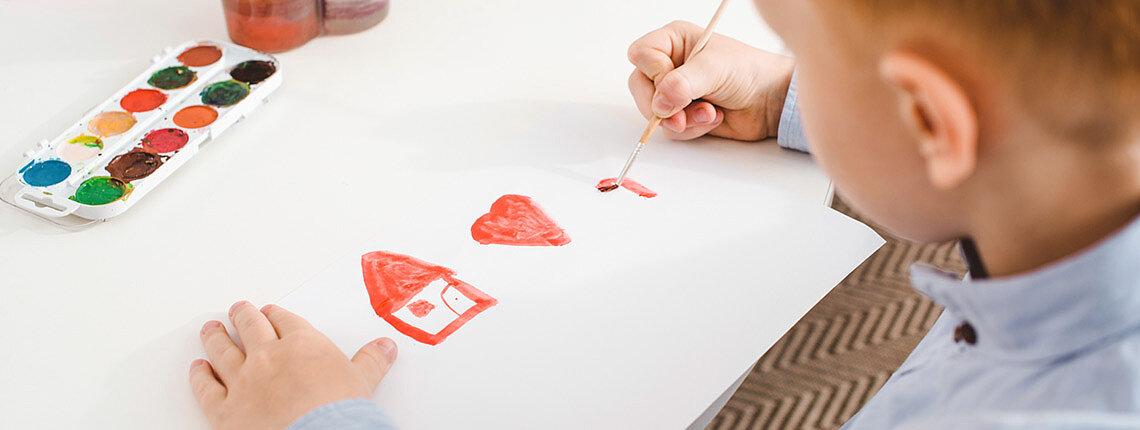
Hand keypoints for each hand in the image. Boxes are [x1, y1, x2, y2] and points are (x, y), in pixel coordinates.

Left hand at [190, 302, 397, 429]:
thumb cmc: (340, 413)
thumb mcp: (362, 382)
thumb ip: (371, 362)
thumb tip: (385, 347)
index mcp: (303, 344)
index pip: (287, 321)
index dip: (277, 315)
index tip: (272, 312)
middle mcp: (268, 357)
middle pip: (251, 328)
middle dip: (243, 317)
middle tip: (238, 310)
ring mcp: (243, 381)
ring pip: (223, 352)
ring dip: (216, 338)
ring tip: (211, 329)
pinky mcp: (225, 410)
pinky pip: (206, 388)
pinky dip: (200, 376)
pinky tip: (197, 367)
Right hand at [628, 20, 795, 140]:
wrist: (770, 101)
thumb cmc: (749, 72)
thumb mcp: (714, 69)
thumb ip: (682, 84)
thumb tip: (659, 102)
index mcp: (674, 41)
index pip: (641, 55)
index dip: (654, 73)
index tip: (673, 85)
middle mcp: (670, 65)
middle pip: (640, 87)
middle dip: (663, 105)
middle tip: (682, 112)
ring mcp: (675, 92)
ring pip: (654, 112)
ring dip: (683, 119)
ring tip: (710, 112)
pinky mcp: (682, 114)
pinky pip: (670, 128)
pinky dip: (692, 128)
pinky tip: (713, 118)